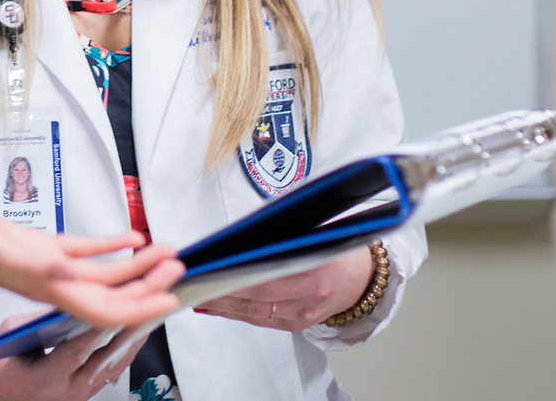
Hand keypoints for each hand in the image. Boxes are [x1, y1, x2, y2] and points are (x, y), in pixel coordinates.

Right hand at [0, 196, 182, 327]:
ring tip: (167, 251)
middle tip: (180, 268)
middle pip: (112, 293)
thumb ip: (30, 265)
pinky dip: (112, 245)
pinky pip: (86, 251)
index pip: (103, 310)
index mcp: (48, 290)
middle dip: (149, 284)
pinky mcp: (43, 247)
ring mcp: (50, 267)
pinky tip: (132, 237)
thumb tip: (64, 273)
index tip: (169, 301)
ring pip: (104, 272)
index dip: (138, 309)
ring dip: (137, 264)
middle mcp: (54, 283)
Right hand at [0, 312, 141, 400]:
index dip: (99, 329)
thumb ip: (41, 317)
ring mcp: (81, 395)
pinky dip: (129, 346)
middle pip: (107, 357)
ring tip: (156, 308)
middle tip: (152, 303)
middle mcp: (68, 391)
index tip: (118, 307)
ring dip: (138, 335)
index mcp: (45, 379)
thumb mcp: (11, 336)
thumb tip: (73, 298)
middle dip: (132, 328)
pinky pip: (114, 368)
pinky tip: (142, 328)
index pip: (76, 350)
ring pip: (117, 363)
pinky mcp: (88, 393)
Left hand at [193, 245, 373, 332]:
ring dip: (222, 303)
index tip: (212, 265)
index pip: (268, 271)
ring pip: (253, 311)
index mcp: (316, 265)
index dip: (237, 271)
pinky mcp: (297, 325)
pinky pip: (259, 320)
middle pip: (256, 294)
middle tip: (195, 280)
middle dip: (221, 288)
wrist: (360, 278)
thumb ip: (281, 233)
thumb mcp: (314, 231)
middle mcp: (310, 293)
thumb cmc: (336, 249)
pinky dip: (235, 312)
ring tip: (198, 291)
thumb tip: (241, 233)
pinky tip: (216, 305)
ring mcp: (303, 313)